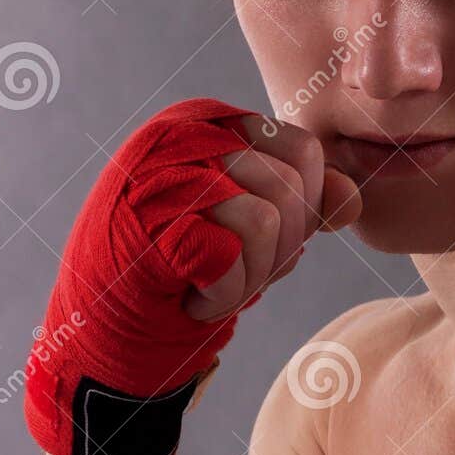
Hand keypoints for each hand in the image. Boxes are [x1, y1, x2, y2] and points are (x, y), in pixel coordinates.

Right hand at [24, 99, 361, 454]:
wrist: (103, 333)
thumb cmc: (180, 275)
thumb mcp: (254, 231)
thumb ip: (303, 204)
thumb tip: (351, 199)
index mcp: (208, 121)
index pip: (303, 151)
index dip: (303, 213)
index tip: (256, 244)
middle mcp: (180, 133)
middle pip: (289, 187)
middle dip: (276, 251)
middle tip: (227, 273)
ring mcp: (159, 173)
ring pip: (267, 221)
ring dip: (250, 276)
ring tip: (208, 285)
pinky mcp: (145, 222)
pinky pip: (231, 257)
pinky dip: (222, 296)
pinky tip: (190, 299)